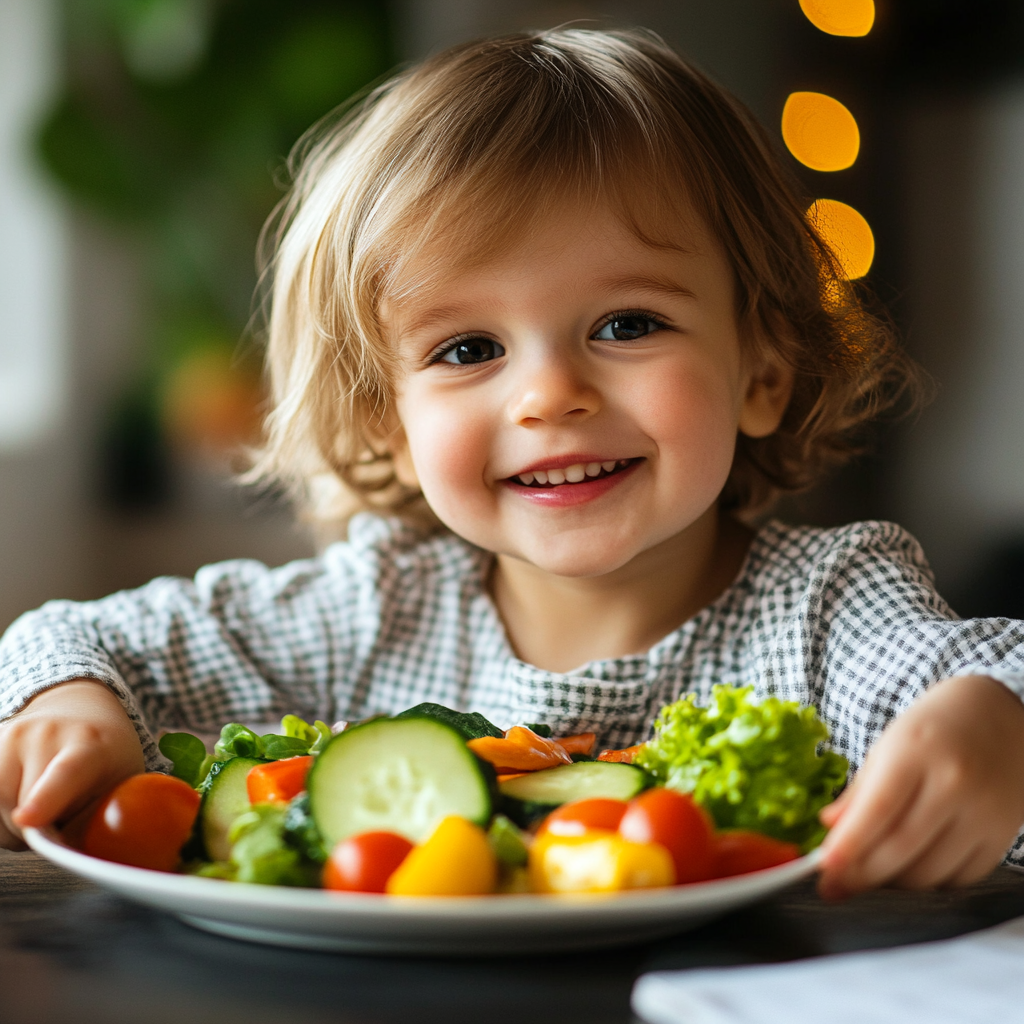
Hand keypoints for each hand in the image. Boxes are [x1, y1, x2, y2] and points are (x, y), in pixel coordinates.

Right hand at [0, 680, 143, 848]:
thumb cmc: (104, 761)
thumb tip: (65, 854)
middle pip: (18, 809)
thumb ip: (93, 824)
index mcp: (90, 745)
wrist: (82, 716)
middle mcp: (45, 734)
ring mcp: (10, 736)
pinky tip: (18, 800)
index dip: (45, 799)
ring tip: (40, 806)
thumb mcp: (117, 789)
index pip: (66, 773)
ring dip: (9, 825)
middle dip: (32, 832)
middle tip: (59, 816)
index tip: (28, 818)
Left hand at [817, 675, 1023, 897]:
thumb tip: (829, 828)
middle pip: (901, 847)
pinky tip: (911, 868)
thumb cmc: (931, 731)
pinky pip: (960, 878)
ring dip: (893, 882)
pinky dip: (930, 883)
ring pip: (930, 871)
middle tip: (835, 886)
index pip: (878, 808)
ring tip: (871, 874)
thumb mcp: (886, 747)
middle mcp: (953, 783)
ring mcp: (983, 811)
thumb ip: (858, 791)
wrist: (996, 716)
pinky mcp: (1002, 834)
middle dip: (861, 875)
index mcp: (915, 752)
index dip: (848, 844)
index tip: (823, 869)